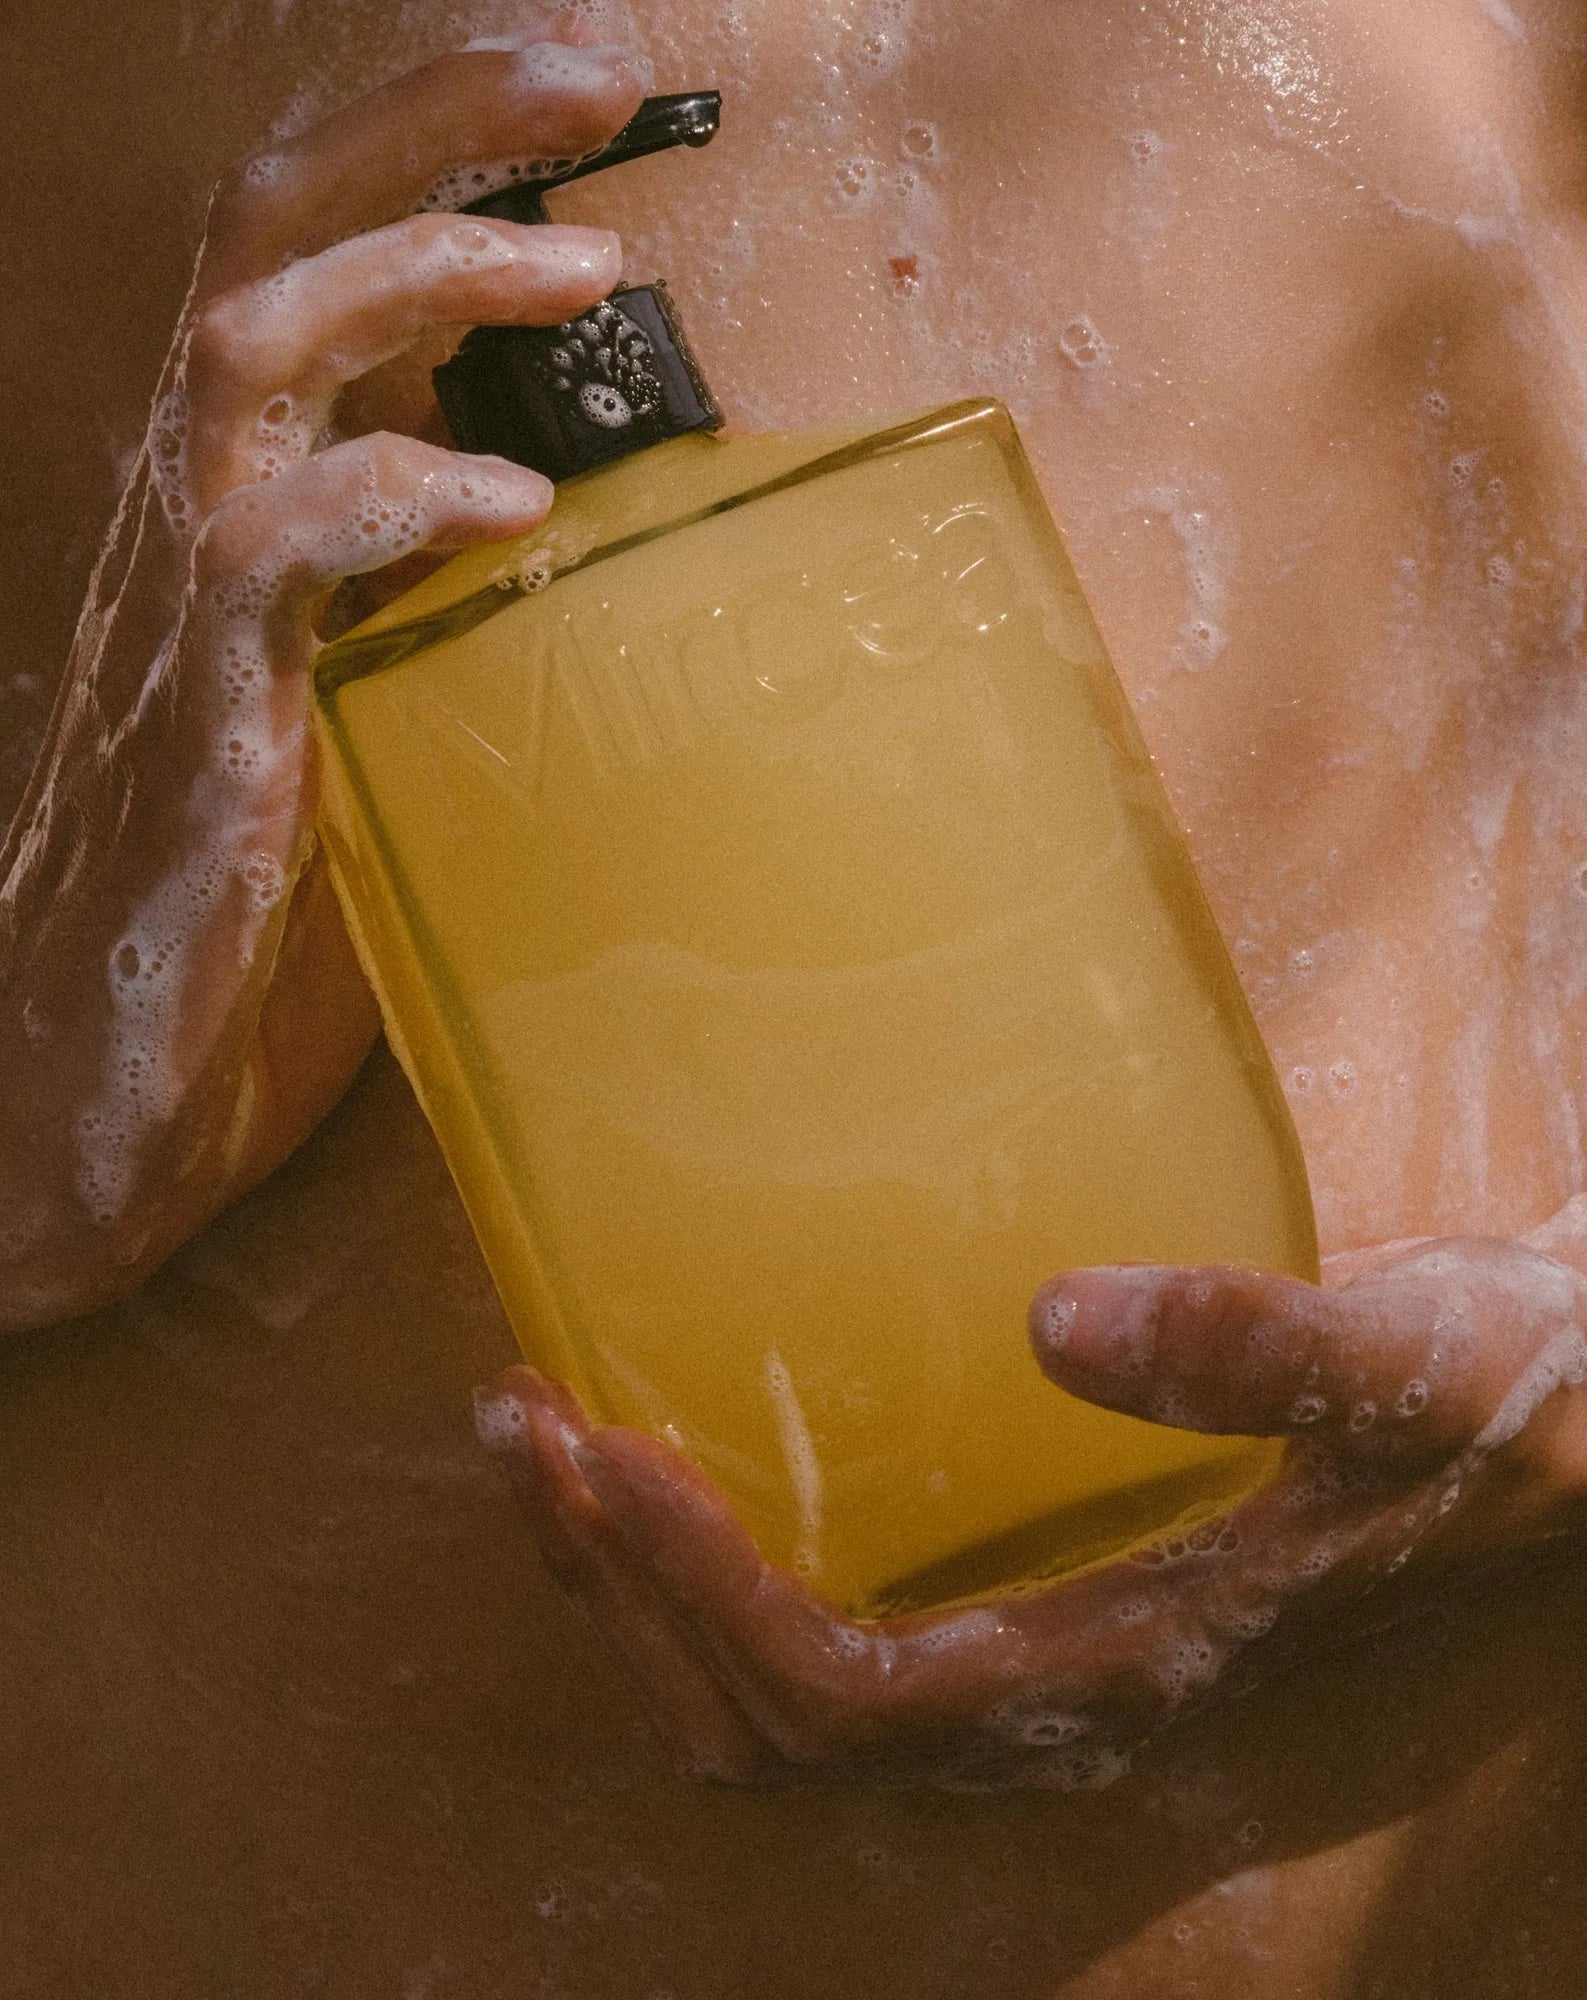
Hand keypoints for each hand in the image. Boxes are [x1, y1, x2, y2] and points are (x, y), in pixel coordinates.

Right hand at [0, 12, 648, 1326]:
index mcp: (242, 512)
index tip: (582, 105)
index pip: (308, 264)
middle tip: (598, 77)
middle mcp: (194, 522)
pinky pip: (275, 552)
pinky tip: (507, 502)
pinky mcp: (201, 717)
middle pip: (272, 237)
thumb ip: (444, 615)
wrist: (99, 1083)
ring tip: (583, 261)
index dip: (429, 152)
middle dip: (431, 124)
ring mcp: (184, 610)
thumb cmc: (250, 915)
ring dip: (422, 268)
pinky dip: (394, 498)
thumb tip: (579, 545)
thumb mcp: (375, 727)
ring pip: (254, 344)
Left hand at [476, 1238, 1586, 1787]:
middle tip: (524, 1428)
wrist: (1560, 1422)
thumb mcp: (1417, 1370)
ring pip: (777, 1691)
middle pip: (771, 1718)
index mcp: (1129, 1662)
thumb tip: (1059, 1320)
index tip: (610, 1457)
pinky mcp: (1035, 1572)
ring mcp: (1036, 1639)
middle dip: (623, 1591)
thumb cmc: (1510, 1400)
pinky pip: (824, 1608)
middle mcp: (1059, 1683)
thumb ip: (1264, 1354)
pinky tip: (674, 1436)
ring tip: (550, 1441)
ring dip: (641, 1582)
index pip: (859, 1693)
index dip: (710, 1598)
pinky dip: (709, 1549)